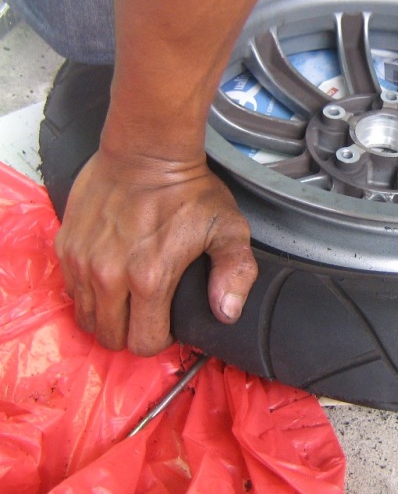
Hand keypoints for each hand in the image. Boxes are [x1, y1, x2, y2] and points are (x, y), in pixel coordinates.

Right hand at [54, 149, 257, 355]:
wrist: (148, 151)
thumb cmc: (190, 190)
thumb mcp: (229, 228)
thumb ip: (235, 272)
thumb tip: (226, 312)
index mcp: (150, 279)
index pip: (145, 342)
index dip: (159, 338)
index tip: (167, 322)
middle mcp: (109, 276)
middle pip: (110, 337)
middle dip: (131, 332)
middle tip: (147, 312)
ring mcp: (83, 261)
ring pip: (86, 317)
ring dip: (107, 315)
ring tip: (128, 296)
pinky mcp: (66, 246)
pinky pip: (71, 289)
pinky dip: (88, 291)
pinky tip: (109, 276)